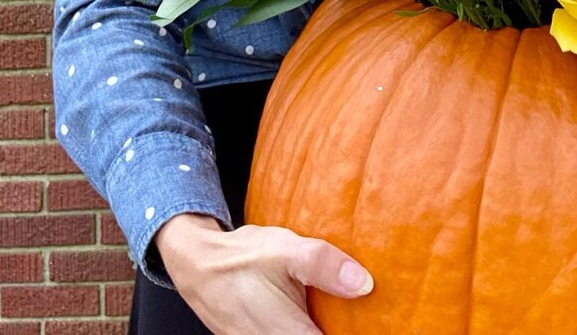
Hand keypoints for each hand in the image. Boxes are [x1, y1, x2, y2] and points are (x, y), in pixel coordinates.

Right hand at [154, 212, 373, 334]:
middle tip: (366, 315)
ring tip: (348, 313)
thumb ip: (323, 265)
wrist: (198, 266)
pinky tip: (320, 311)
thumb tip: (364, 283)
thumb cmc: (244, 258)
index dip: (358, 330)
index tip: (378, 323)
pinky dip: (306, 328)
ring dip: (325, 325)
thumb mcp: (286, 251)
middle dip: (344, 327)